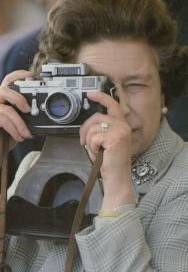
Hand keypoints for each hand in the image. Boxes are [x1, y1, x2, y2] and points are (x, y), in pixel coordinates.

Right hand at [0, 70, 31, 142]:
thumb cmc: (7, 132)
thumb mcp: (18, 119)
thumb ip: (24, 112)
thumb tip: (40, 114)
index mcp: (4, 95)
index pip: (9, 79)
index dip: (19, 75)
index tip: (31, 75)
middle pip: (6, 90)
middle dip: (19, 99)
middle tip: (28, 110)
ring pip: (7, 110)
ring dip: (20, 124)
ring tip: (27, 134)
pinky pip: (4, 121)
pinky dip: (14, 130)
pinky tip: (19, 137)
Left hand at [80, 92, 134, 207]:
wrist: (116, 177)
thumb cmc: (109, 161)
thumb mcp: (104, 140)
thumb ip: (100, 128)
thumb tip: (89, 123)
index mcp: (121, 125)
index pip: (112, 105)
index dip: (101, 97)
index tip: (91, 94)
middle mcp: (123, 126)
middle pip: (96, 117)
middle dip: (85, 129)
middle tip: (85, 141)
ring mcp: (120, 131)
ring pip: (93, 127)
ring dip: (89, 140)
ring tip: (96, 150)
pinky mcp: (115, 138)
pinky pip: (94, 137)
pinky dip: (92, 146)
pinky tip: (99, 152)